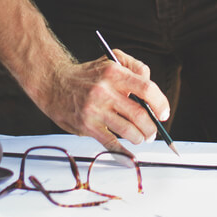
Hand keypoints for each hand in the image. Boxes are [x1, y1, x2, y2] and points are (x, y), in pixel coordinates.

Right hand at [39, 49, 169, 154]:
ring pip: (128, 131)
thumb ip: (134, 67)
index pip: (147, 89)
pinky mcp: (86, 126)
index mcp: (113, 73)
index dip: (160, 103)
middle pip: (140, 114)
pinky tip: (130, 155)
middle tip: (152, 131)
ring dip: (140, 138)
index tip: (164, 113)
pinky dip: (124, 153)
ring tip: (140, 137)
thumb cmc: (86, 75)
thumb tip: (151, 87)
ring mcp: (94, 110)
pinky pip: (110, 144)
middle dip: (151, 127)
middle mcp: (104, 91)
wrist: (53, 83)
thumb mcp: (110, 60)